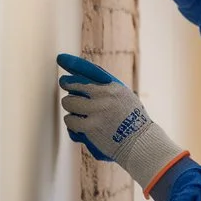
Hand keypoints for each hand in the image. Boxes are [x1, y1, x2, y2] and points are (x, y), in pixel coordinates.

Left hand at [58, 52, 187, 195]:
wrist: (141, 143)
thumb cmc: (132, 122)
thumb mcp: (125, 98)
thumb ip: (106, 90)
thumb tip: (80, 82)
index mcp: (113, 86)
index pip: (89, 70)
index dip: (72, 63)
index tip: (60, 58)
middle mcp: (104, 95)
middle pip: (73, 84)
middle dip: (67, 87)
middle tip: (69, 93)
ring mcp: (97, 110)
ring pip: (68, 102)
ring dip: (71, 109)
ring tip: (78, 115)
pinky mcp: (90, 127)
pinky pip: (70, 120)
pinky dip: (72, 124)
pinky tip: (80, 127)